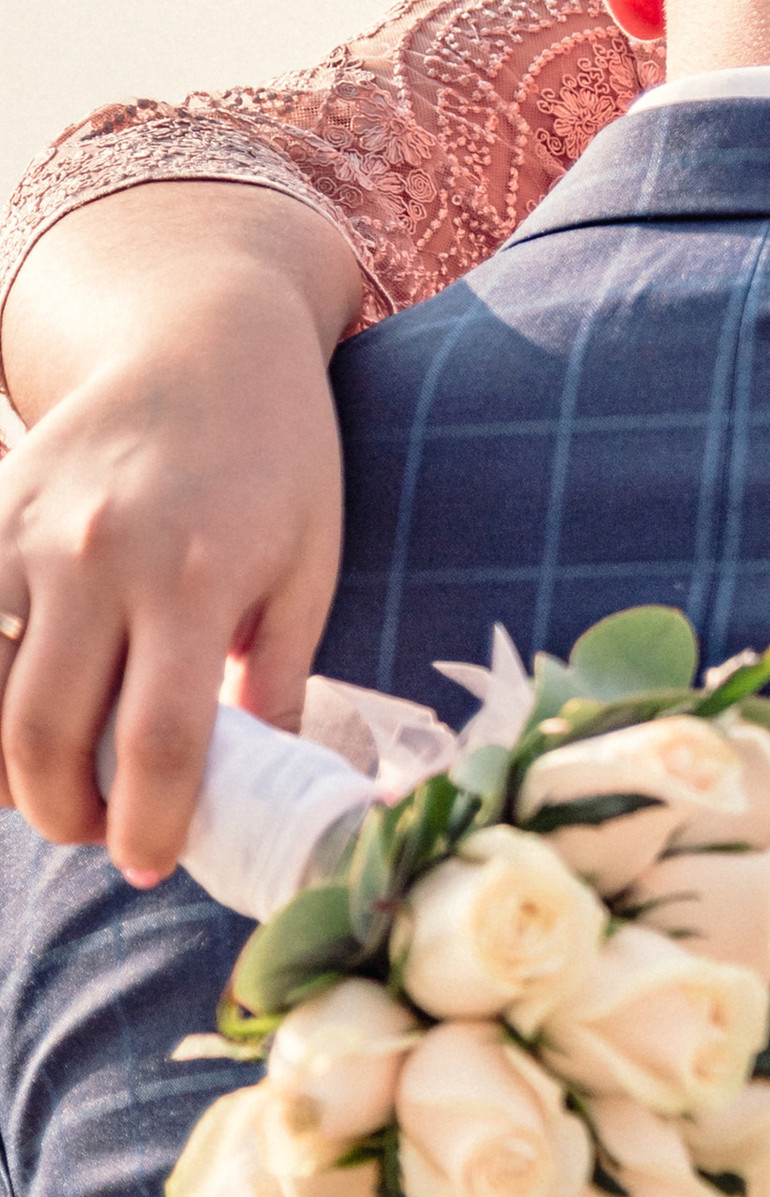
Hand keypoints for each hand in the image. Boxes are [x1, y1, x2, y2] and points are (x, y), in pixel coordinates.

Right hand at [0, 189, 357, 882]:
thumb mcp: (312, 560)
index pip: (158, 739)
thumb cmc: (278, 454)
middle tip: (101, 833)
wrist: (200, 335)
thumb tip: (267, 784)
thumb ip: (282, 674)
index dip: (150, 823)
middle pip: (50, 736)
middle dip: (69, 814)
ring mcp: (31, 537)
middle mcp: (102, 558)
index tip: (154, 862)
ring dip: (13, 771)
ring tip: (62, 785)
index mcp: (199, 577)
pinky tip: (19, 722)